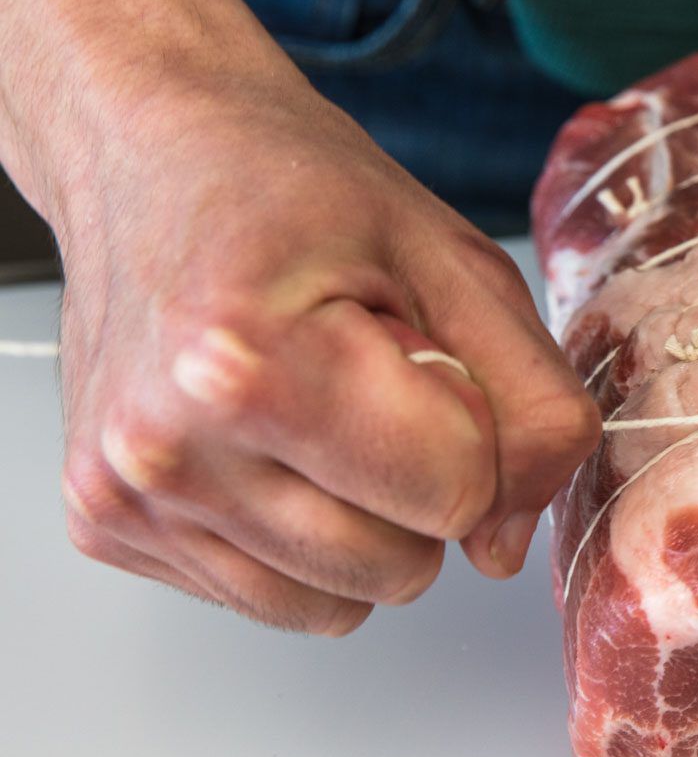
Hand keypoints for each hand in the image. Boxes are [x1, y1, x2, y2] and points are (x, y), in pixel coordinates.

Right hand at [0, 0, 598, 631]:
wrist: (152, 151)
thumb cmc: (295, 189)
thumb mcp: (459, 265)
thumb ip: (529, 405)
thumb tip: (505, 545)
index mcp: (246, 364)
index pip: (456, 496)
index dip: (475, 430)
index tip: (421, 356)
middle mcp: (167, 448)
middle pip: (400, 567)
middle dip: (423, 485)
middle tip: (369, 378)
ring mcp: (128, 497)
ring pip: (340, 605)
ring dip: (364, 523)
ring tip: (319, 409)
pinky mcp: (109, 527)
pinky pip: (275, 598)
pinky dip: (302, 541)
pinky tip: (273, 444)